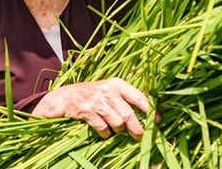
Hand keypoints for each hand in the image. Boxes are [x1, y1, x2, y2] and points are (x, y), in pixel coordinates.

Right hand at [32, 78, 153, 139]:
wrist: (64, 97)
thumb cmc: (91, 95)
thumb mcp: (108, 90)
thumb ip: (124, 99)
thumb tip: (146, 114)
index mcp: (117, 84)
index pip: (138, 96)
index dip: (149, 110)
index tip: (157, 120)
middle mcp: (108, 90)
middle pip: (128, 114)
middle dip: (136, 128)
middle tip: (140, 137)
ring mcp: (97, 100)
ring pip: (117, 122)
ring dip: (118, 131)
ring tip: (115, 130)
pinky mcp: (86, 111)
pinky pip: (103, 127)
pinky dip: (105, 133)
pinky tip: (104, 132)